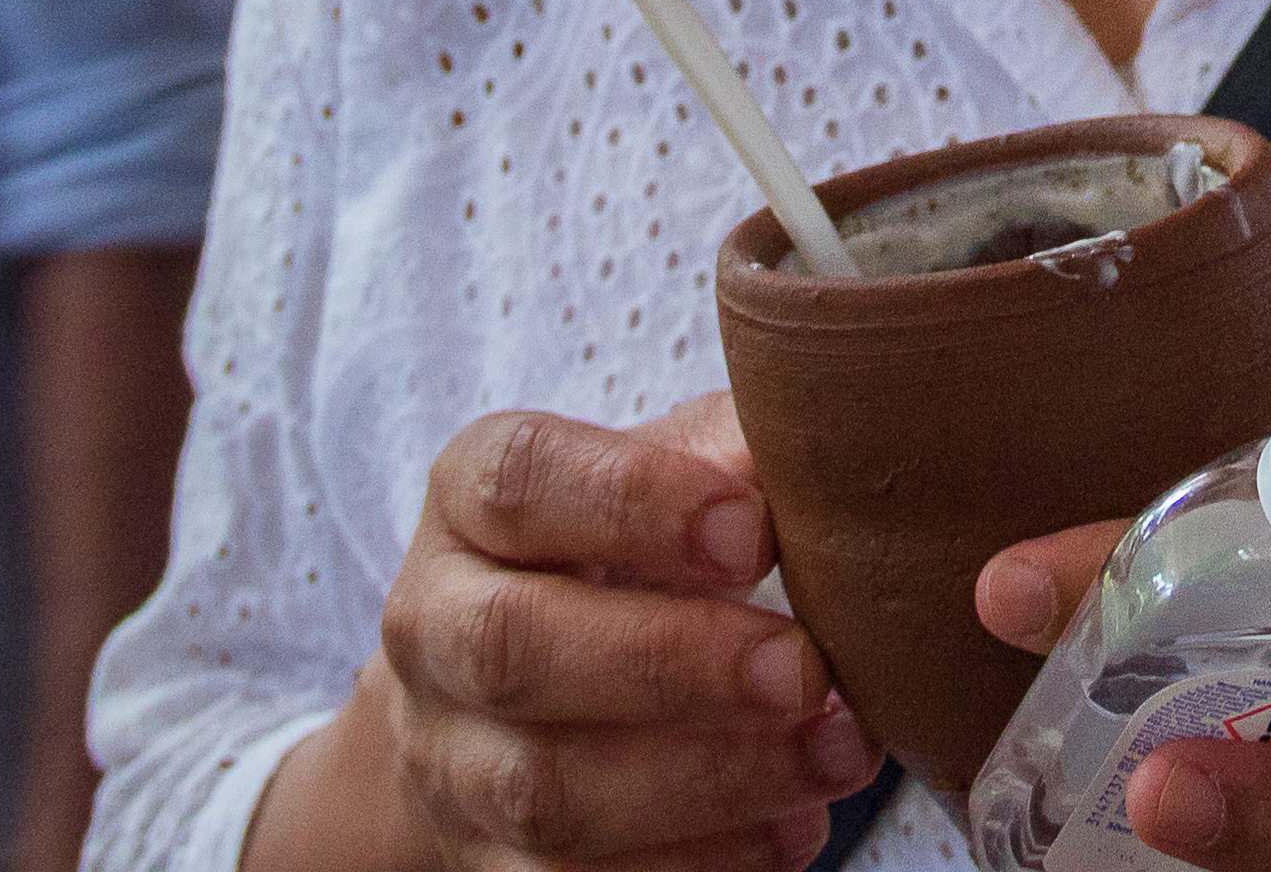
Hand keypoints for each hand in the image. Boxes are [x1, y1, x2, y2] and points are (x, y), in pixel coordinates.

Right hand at [361, 395, 873, 871]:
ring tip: (836, 754)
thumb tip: (818, 442)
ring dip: (710, 780)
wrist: (502, 704)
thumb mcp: (658, 479)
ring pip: (547, 791)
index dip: (632, 501)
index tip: (752, 531)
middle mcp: (435, 629)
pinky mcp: (487, 868)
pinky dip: (698, 865)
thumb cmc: (620, 559)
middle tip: (805, 670)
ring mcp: (450, 762)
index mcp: (468, 506)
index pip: (517, 481)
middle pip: (514, 646)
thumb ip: (726, 452)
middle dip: (672, 664)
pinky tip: (791, 831)